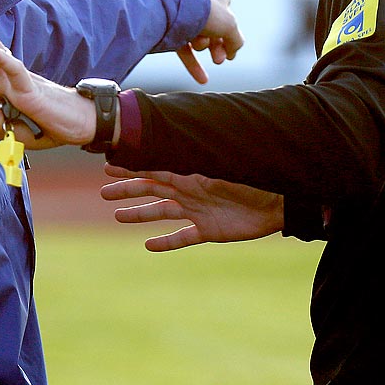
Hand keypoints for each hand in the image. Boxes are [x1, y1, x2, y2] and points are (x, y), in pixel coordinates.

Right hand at [101, 165, 283, 251]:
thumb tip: (179, 139)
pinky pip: (182, 237)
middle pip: (151, 190)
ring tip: (118, 216)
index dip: (132, 167)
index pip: (155, 169)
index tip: (109, 163)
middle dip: (128, 190)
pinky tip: (149, 245)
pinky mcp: (208, 231)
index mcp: (191, 173)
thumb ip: (201, 158)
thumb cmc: (254, 178)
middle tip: (104, 193)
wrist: (280, 203)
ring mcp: (197, 211)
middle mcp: (190, 191)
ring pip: (161, 212)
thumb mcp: (225, 166)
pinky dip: (166, 242)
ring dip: (139, 214)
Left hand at [175, 0, 244, 84]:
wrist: (172, 9)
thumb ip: (236, 41)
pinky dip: (193, 64)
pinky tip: (203, 79)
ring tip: (199, 44)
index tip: (231, 48)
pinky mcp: (170, 30)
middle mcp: (201, 2)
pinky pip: (184, 50)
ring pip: (199, 39)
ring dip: (201, 46)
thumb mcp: (230, 26)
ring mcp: (184, 16)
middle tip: (219, 59)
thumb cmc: (205, 11)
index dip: (231, 31)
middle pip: (215, 31)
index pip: (229, 15)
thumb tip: (232, 53)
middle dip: (218, 47)